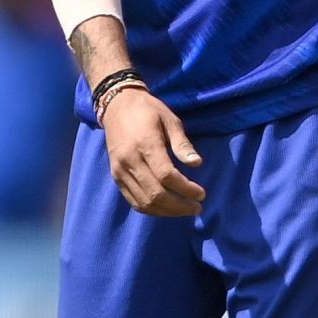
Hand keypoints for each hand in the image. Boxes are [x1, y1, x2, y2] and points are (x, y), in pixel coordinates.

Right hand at [101, 88, 205, 215]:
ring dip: (166, 211)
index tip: (201, 194)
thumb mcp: (170, 119)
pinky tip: (166, 208)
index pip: (166, 176)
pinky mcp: (115, 176)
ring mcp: (120, 171)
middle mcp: (130, 161)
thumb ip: (182, 143)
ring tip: (184, 210)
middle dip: (178, 206)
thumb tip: (197, 164)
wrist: (117, 106)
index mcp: (146, 144)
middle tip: (197, 207)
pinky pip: (132, 200)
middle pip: (155, 193)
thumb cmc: (149, 110)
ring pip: (143, 202)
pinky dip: (150, 209)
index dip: (185, 189)